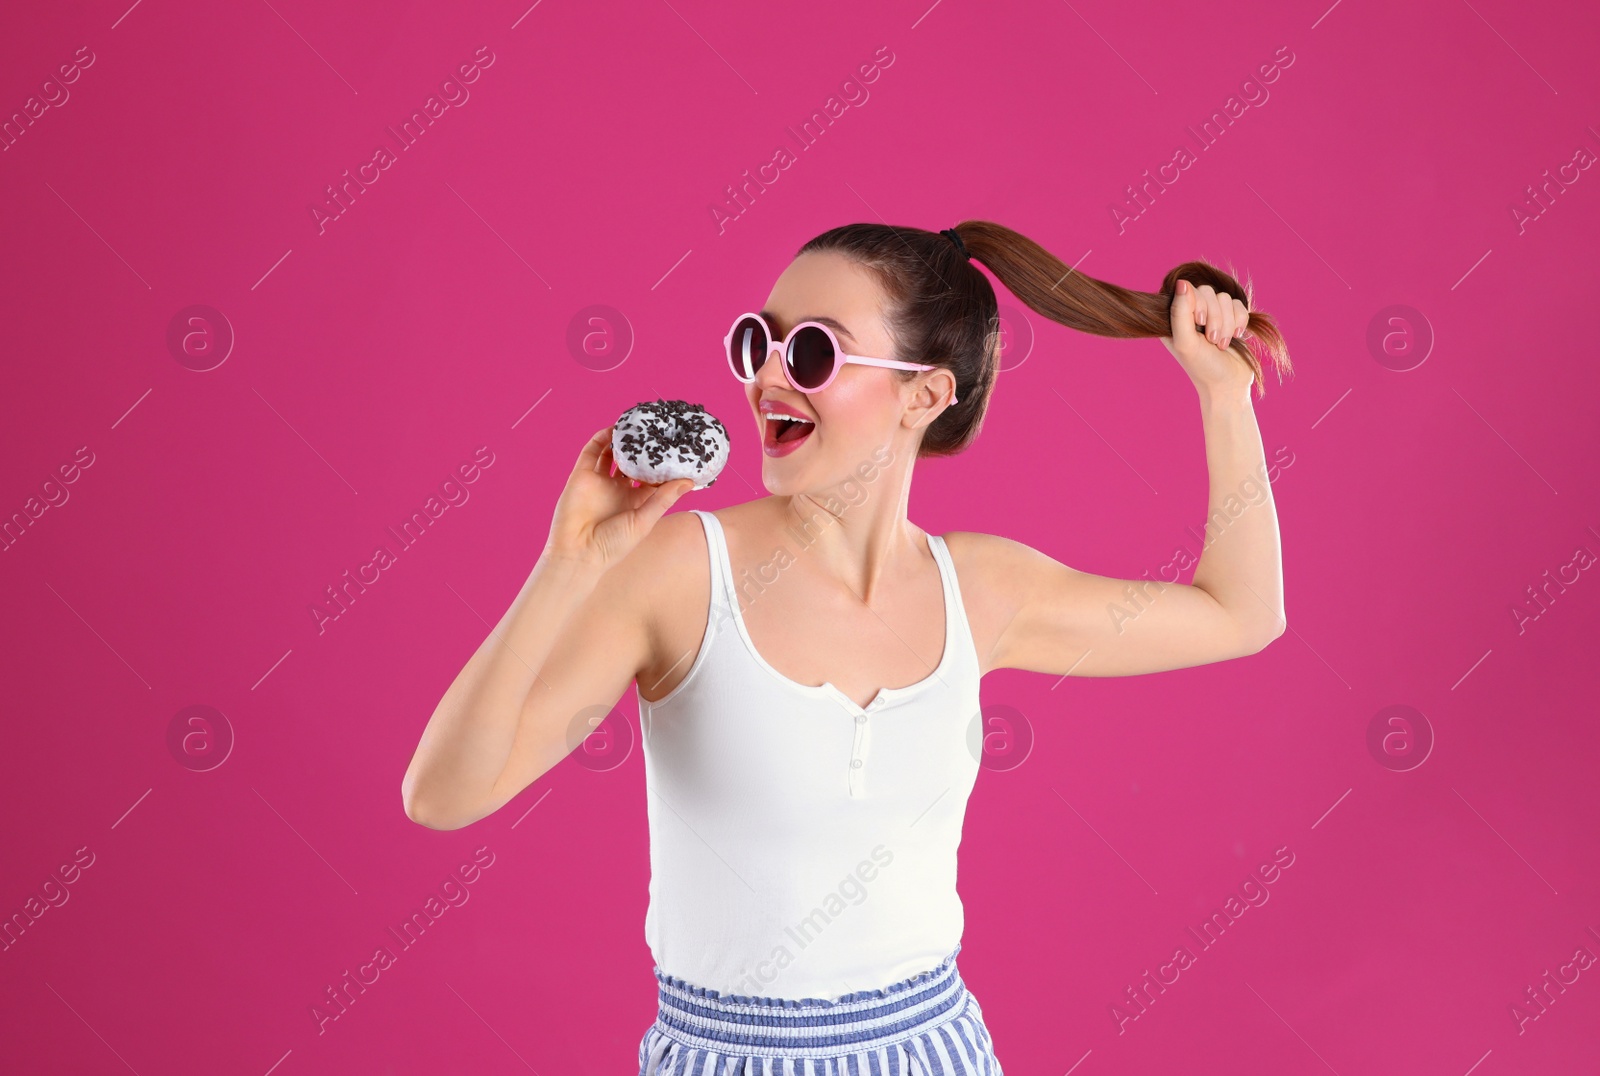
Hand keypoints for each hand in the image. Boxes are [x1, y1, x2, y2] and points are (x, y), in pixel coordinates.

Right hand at [543, 426, 695, 571]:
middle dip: (642, 449)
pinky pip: (591, 453)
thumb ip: (664, 499)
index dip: (662, 466)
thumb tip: (689, 481)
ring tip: (635, 425)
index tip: (677, 451)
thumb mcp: (644, 521)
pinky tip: (613, 429)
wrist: (577, 552)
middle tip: (657, 431)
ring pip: (611, 455)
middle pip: (632, 463)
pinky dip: (600, 439)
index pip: (651, 479)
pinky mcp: (581, 477)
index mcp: (634, 502)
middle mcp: (617, 490)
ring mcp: (599, 482)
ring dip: (621, 441)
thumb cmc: (613, 545)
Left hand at [1161, 279, 1254, 397]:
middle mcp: (1191, 314)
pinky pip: (1239, 304)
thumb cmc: (1202, 367)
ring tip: (1222, 343)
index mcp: (1174, 318)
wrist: (1229, 385)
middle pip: (1208, 291)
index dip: (1198, 303)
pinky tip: (1236, 337)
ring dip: (1227, 323)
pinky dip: (1240, 321)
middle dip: (1215, 317)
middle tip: (1212, 339)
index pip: (1187, 289)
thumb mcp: (1185, 342)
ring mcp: (1213, 315)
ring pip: (1225, 298)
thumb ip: (1180, 313)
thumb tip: (1182, 282)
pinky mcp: (1231, 318)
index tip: (1199, 323)